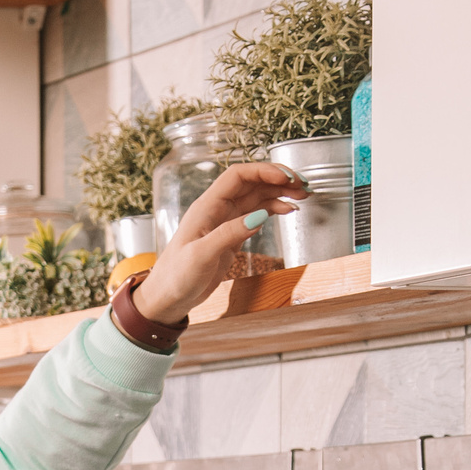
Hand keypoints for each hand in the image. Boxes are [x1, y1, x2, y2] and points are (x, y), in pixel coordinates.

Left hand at [133, 161, 310, 325]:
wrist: (167, 298)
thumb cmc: (176, 277)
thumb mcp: (201, 256)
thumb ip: (229, 234)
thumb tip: (260, 216)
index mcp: (206, 207)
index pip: (238, 176)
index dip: (264, 171)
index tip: (287, 178)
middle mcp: (216, 209)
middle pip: (251, 182)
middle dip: (278, 180)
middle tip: (303, 186)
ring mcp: (224, 222)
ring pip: (256, 197)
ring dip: (279, 193)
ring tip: (302, 197)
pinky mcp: (230, 236)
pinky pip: (255, 214)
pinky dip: (273, 210)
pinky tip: (286, 211)